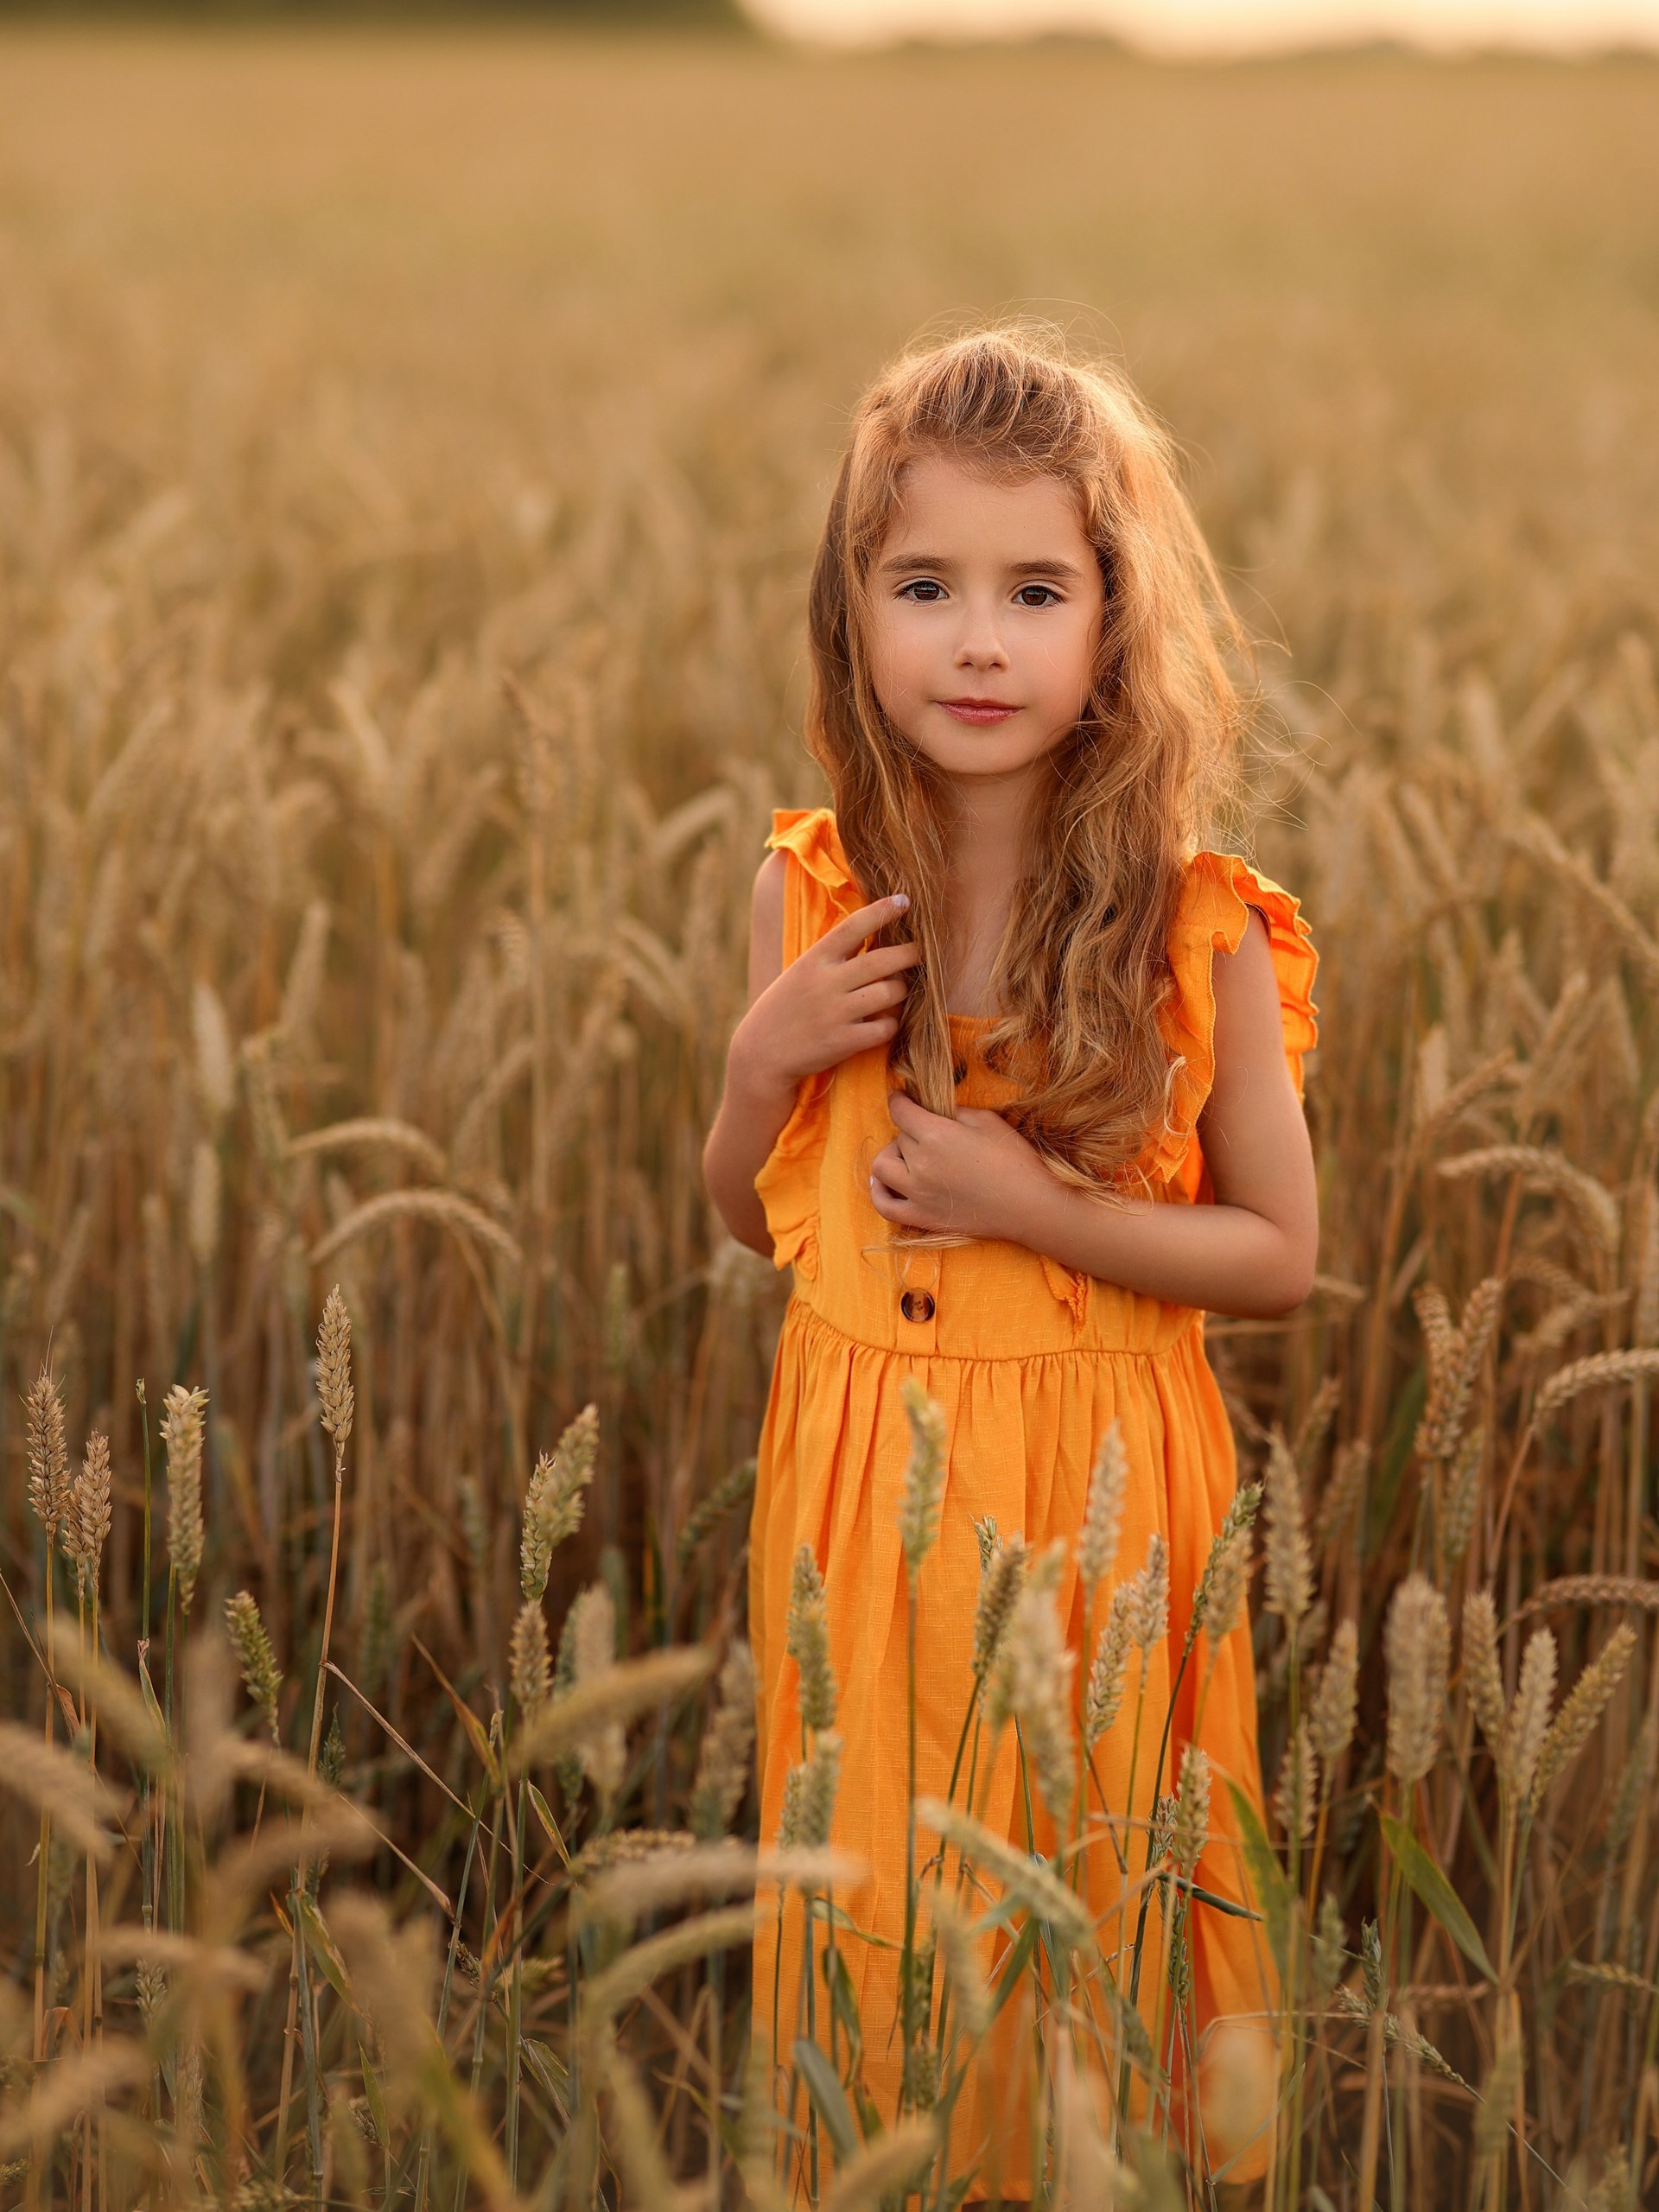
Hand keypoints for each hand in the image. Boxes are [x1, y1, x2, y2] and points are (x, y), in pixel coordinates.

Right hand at [732, 895, 917, 1096]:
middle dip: (910, 953)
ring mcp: (835, 1013)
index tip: (904, 900)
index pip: (853, 926)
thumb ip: (833, 955)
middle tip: (921, 951)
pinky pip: (885, 1027)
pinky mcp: (843, 1042)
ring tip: (898, 991)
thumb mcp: (801, 972)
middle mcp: (825, 983)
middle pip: (882, 960)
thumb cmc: (786, 1007)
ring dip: (901, 991)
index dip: (882, 911)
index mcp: (814, 960)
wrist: (761, 1054)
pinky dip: (891, 1024)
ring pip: (890, 993)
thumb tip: (874, 931)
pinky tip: (885, 1023)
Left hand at [868, 1092, 1058, 1242]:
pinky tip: (886, 1183)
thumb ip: (955, 1112)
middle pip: (899, 1138)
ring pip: (882, 1167)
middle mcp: (920, 1163)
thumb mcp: (987, 1121)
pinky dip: (879, 1192)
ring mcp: (918, 1194)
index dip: (898, 1100)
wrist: (1030, 1206)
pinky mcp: (922, 1217)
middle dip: (911, 1131)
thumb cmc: (1015, 1160)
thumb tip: (936, 1111)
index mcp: (935, 1134)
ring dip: (890, 1156)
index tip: (899, 1097)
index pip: (900, 1111)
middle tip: (930, 1132)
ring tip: (908, 1156)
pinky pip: (884, 1206)